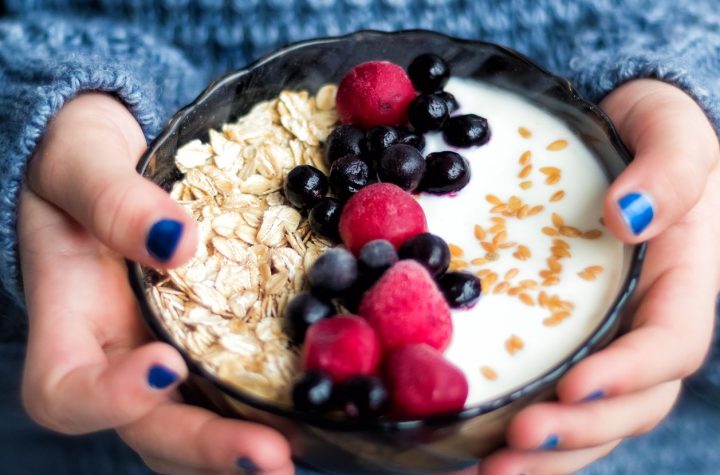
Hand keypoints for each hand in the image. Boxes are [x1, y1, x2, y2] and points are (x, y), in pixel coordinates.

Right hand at [19, 93, 293, 473]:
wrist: (115, 164)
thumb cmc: (79, 163)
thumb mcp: (81, 163)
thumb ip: (112, 201)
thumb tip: (176, 244)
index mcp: (72, 322)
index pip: (68, 391)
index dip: (112, 398)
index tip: (166, 364)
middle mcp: (122, 355)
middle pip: (151, 430)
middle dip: (207, 447)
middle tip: (270, 456)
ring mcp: (171, 353)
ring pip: (200, 423)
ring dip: (245, 445)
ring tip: (302, 447)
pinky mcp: (215, 340)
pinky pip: (239, 383)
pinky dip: (272, 401)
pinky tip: (319, 399)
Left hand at [473, 80, 719, 473]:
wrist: (612, 138)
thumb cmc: (650, 134)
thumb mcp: (673, 133)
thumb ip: (669, 171)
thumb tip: (628, 215)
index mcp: (681, 284)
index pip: (670, 346)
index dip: (629, 374)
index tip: (574, 384)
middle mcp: (643, 325)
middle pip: (628, 404)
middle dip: (578, 434)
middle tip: (513, 448)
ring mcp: (603, 338)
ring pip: (590, 418)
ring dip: (545, 456)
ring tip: (487, 473)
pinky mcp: (562, 339)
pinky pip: (549, 394)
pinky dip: (516, 431)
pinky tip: (469, 449)